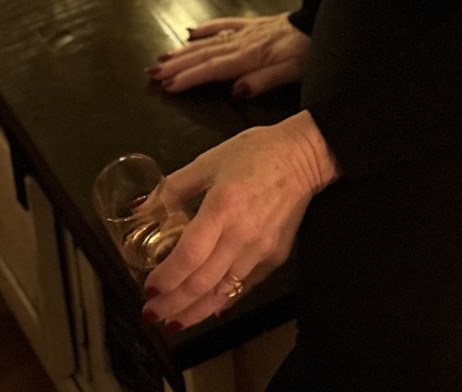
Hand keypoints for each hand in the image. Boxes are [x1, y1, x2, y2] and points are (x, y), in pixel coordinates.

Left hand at [141, 112, 336, 331]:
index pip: (188, 257)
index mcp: (222, 207)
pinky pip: (244, 287)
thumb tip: (141, 209)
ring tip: (172, 322)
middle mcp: (241, 235)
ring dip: (193, 312)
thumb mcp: (209, 160)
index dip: (165, 279)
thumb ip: (173, 187)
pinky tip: (206, 308)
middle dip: (171, 304)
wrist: (305, 156)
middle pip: (200, 283)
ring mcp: (261, 250)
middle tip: (151, 313)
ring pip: (221, 293)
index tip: (148, 289)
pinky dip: (222, 301)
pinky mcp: (275, 257)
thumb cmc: (256, 152)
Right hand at [147, 14, 309, 98]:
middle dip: (176, 65)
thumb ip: (263, 81)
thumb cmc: (308, 52)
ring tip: (161, 58)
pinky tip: (190, 33)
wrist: (321, 22)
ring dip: (183, 50)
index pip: (213, 69)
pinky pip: (224, 25)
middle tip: (151, 73)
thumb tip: (234, 92)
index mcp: (250, 57)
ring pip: (208, 42)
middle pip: (204, 55)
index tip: (166, 86)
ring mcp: (245, 31)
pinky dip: (205, 29)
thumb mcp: (291, 72)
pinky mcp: (252, 24)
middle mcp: (242, 43)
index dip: (189, 78)